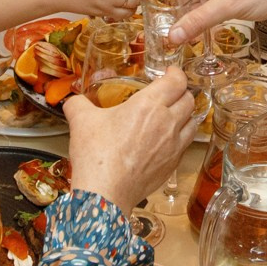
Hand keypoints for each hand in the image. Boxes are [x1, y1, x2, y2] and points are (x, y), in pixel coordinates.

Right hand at [64, 68, 194, 206]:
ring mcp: (174, 146)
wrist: (105, 192)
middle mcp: (168, 123)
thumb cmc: (96, 155)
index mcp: (149, 105)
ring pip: (193, 122)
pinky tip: (166, 140)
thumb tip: (73, 101)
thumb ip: (78, 104)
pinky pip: (185, 145)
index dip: (176, 73)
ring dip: (186, 115)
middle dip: (181, 92)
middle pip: (189, 99)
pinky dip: (181, 138)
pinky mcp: (173, 165)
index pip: (177, 81)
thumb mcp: (81, 121)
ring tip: (174, 114)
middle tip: (170, 92)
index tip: (171, 73)